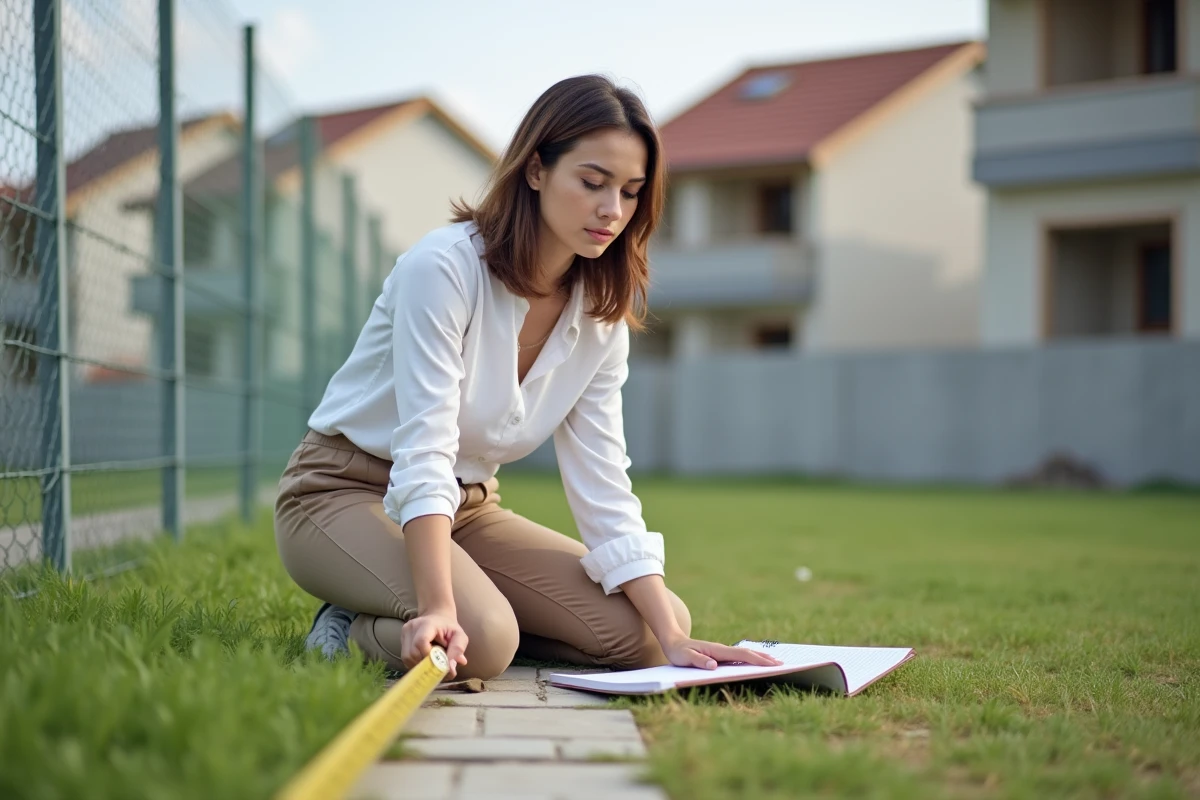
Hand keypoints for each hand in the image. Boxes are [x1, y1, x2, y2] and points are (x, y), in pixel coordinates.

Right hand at [400, 610, 468, 678]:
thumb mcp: (459, 636)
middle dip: (425, 663)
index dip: (428, 656)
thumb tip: (452, 669)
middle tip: (436, 664)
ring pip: (407, 658)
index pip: (421, 642)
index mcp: (427, 624)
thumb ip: (457, 650)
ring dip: (419, 664)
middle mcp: (412, 627)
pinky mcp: (402, 640)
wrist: (438, 616)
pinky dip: (415, 663)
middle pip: (412, 653)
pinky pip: (405, 658)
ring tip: (431, 660)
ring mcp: (405, 633)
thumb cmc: (449, 627)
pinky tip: (424, 659)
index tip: (439, 661)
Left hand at [661, 636, 784, 669]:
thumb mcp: (685, 658)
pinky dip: (752, 658)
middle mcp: (722, 649)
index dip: (757, 660)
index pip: (741, 655)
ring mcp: (722, 651)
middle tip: (782, 663)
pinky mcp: (720, 655)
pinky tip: (756, 661)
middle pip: (748, 652)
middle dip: (764, 658)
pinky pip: (740, 656)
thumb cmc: (678, 652)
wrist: (673, 641)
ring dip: (760, 657)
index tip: (771, 664)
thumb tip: (714, 665)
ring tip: (775, 661)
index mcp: (717, 650)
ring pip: (745, 653)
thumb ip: (698, 661)